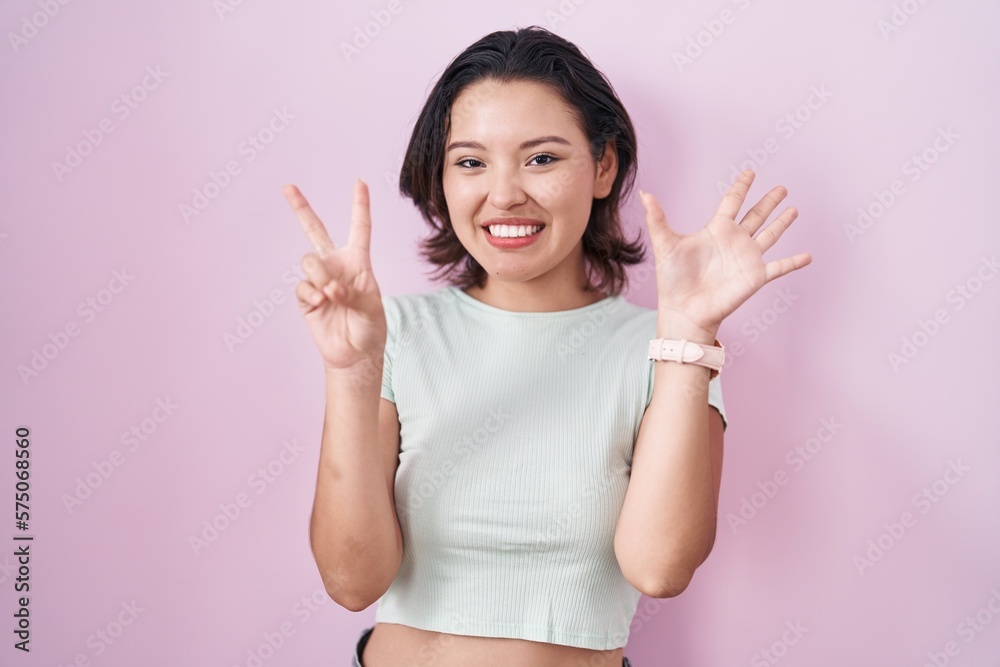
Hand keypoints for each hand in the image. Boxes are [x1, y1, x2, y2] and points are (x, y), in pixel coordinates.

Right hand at [284, 179, 385, 373]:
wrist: (355, 353)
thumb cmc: (370, 327)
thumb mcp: (371, 307)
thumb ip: (351, 291)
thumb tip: (328, 287)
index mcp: (358, 261)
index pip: (359, 228)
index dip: (359, 205)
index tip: (360, 183)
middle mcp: (335, 265)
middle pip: (314, 229)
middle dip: (300, 207)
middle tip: (287, 187)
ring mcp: (318, 279)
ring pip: (308, 261)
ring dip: (319, 276)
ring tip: (331, 295)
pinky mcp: (306, 297)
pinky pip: (302, 286)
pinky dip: (312, 294)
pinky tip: (322, 304)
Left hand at [639, 169, 811, 337]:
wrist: (684, 310)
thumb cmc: (672, 279)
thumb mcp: (665, 244)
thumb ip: (657, 218)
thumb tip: (645, 193)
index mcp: (716, 230)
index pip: (732, 202)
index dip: (741, 187)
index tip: (750, 173)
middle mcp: (734, 241)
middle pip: (755, 215)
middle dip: (768, 201)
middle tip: (781, 187)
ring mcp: (747, 258)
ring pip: (770, 235)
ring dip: (782, 223)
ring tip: (794, 209)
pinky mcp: (755, 277)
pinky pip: (780, 267)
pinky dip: (794, 262)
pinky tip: (808, 256)